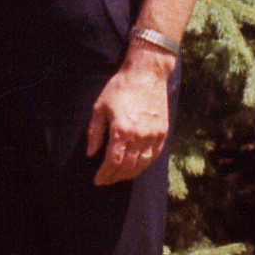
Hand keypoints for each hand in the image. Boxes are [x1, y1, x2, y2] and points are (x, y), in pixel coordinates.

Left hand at [86, 52, 173, 185]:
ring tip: (119, 177)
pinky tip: (137, 167)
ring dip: (130, 174)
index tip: (98, 180)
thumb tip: (91, 154)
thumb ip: (95, 133)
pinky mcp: (163, 132)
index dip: (105, 174)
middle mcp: (139, 136)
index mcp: (121, 131)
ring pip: (142, 164)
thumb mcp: (99, 108)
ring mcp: (153, 135)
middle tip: (107, 181)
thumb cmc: (119, 88)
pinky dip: (145, 165)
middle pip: (128, 167)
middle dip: (115, 177)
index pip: (113, 162)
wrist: (146, 74)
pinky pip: (155, 156)